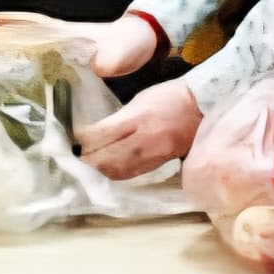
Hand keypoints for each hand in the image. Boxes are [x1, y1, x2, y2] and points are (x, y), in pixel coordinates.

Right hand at [0, 9, 154, 78]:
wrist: (146, 42)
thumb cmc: (128, 44)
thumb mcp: (114, 55)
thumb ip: (101, 62)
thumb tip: (89, 71)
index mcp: (69, 34)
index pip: (37, 25)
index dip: (16, 22)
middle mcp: (67, 37)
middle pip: (33, 32)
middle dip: (11, 35)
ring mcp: (73, 46)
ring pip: (41, 44)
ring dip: (23, 47)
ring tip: (4, 60)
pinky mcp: (80, 57)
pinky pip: (53, 57)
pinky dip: (40, 61)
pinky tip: (36, 74)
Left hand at [77, 84, 202, 180]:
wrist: (202, 109)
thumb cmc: (169, 98)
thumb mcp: (139, 100)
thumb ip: (118, 118)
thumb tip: (94, 133)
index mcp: (139, 117)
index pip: (102, 134)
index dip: (82, 140)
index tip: (70, 139)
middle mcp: (145, 139)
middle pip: (106, 158)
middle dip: (86, 159)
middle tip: (73, 156)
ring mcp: (153, 154)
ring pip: (117, 171)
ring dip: (98, 170)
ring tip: (85, 165)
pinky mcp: (158, 164)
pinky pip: (130, 174)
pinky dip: (114, 174)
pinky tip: (104, 170)